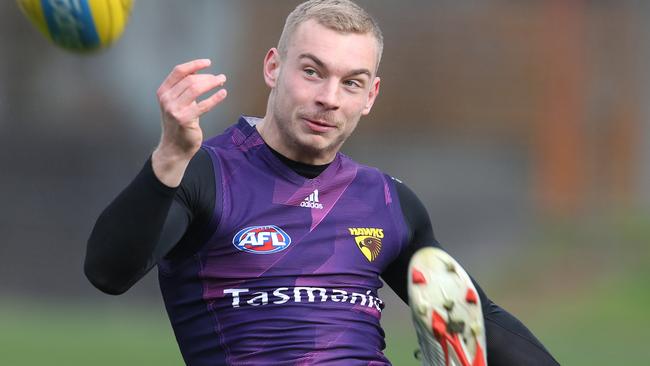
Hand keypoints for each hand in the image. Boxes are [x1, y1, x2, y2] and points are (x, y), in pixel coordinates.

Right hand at [152, 59, 226, 186]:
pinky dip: (215, 98)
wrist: (174, 147)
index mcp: (163, 91)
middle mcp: (166, 99)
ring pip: (196, 89)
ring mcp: (174, 109)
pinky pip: (203, 105)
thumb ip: (186, 89)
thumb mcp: (178, 103)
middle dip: (207, 77)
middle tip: (220, 78)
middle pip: (190, 80)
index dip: (194, 65)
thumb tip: (202, 74)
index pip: (178, 71)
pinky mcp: (185, 119)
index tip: (207, 63)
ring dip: (211, 83)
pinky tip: (222, 94)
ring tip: (221, 82)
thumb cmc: (178, 124)